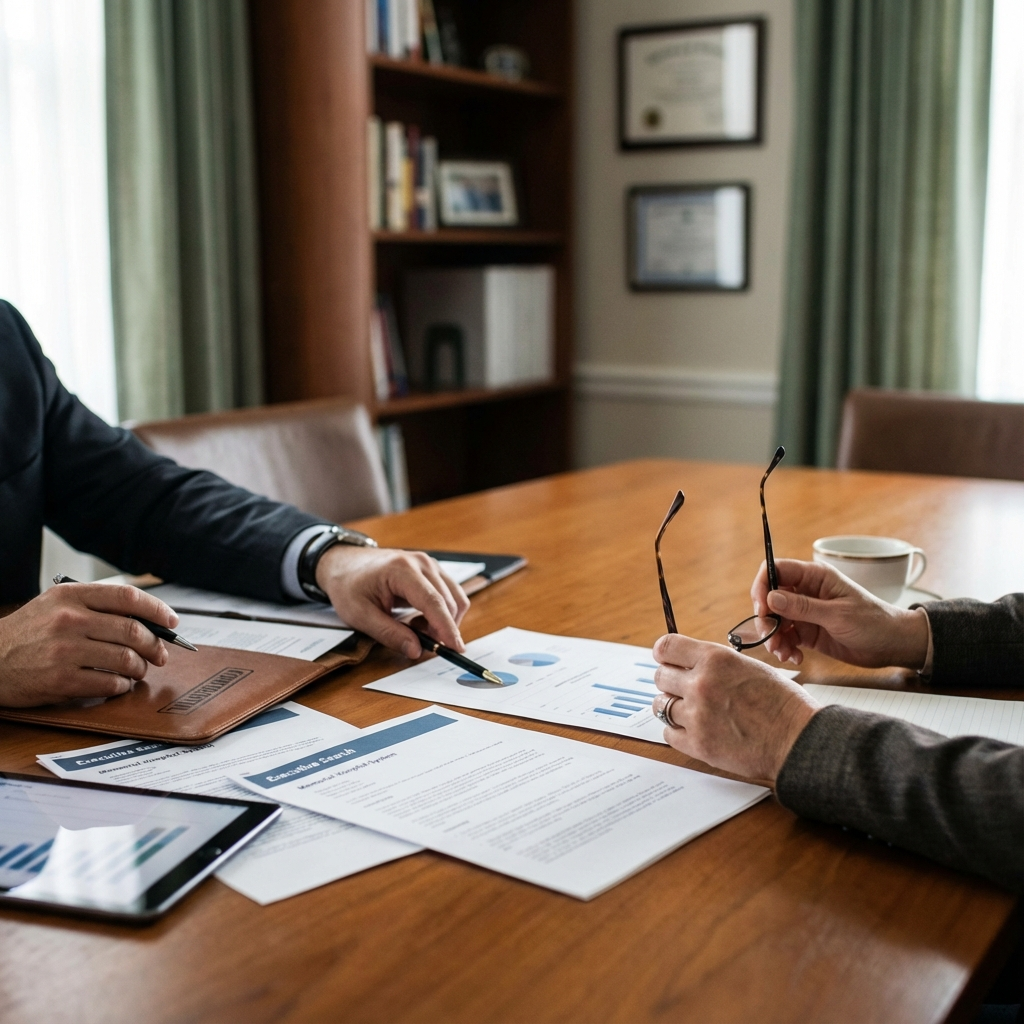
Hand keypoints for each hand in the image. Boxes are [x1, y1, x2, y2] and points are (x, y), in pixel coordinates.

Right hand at [0, 584, 176, 706]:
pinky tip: (119, 683)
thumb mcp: (56, 604)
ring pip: (126, 659)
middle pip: (133, 631)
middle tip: (159, 654)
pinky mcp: (62, 680)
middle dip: (155, 645)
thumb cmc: (28, 633)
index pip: (128, 597)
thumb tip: (145, 619)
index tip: (171, 621)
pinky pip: (109, 683)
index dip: (157, 609)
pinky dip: (122, 685)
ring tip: (138, 670)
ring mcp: (65, 651)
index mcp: (71, 596)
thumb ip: (96, 606)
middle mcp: (69, 620)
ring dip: (140, 668)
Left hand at [316, 546, 469, 658]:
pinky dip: (441, 613)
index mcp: (401, 570)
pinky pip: (450, 594)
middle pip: (448, 602)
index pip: (433, 602)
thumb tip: (416, 650)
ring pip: (454, 599)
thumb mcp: (361, 616)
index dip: (446, 627)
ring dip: (443, 621)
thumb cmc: (349, 586)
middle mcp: (421, 563)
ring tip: (415, 628)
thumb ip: (390, 634)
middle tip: (421, 645)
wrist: (345, 563)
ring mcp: (429, 564)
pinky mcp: (432, 570)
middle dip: (442, 629)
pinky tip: (420, 618)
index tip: (456, 648)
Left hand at [652, 634, 819, 782]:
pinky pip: (668, 733)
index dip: (664, 654)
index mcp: (715, 659)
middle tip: (684, 689)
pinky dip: (677, 732)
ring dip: (673, 707)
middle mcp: (701, 684)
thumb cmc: (783, 703)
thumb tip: (691, 664)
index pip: (665, 647)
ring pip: (660, 705)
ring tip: (692, 711)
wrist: (798, 740)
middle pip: (659, 677)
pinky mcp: (698, 744)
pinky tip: (695, 730)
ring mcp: (697, 715)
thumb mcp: (749, 667)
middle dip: (670, 682)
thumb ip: (716, 665)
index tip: (667, 660)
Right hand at [751, 559, 929, 668]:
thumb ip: (803, 607)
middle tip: (771, 638)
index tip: (761, 609)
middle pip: (770, 597)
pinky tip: (795, 657)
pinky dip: (785, 647)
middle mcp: (806, 591)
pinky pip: (786, 636)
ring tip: (783, 652)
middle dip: (766, 619)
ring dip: (774, 637)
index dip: (763, 586)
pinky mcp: (808, 631)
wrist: (893, 645)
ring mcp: (806, 612)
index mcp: (815, 577)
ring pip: (775, 619)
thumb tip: (771, 598)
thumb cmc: (874, 622)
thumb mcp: (838, 615)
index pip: (776, 570)